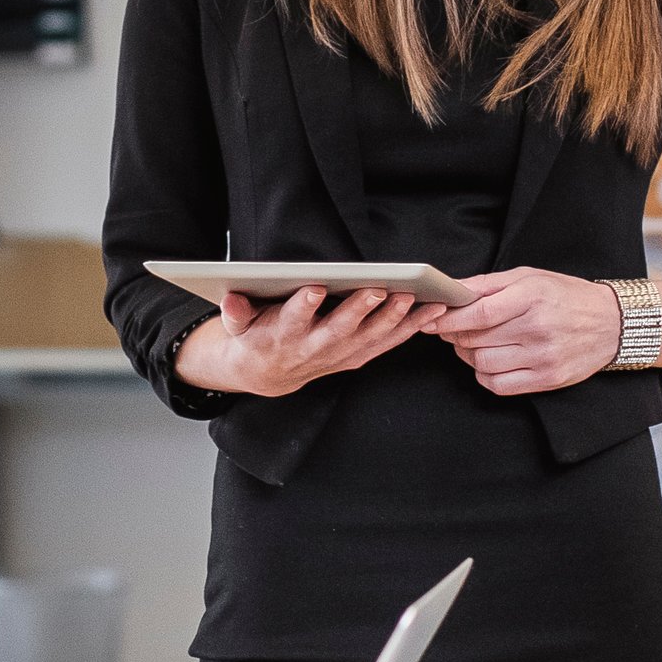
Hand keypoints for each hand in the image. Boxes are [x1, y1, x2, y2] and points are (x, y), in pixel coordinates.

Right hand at [174, 286, 429, 397]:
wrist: (266, 373)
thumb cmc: (255, 336)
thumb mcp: (236, 326)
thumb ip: (234, 312)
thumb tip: (230, 299)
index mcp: (282, 336)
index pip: (292, 320)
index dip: (303, 306)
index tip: (315, 288)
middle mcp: (313, 349)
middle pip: (338, 330)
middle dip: (359, 310)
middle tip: (378, 289)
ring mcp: (338, 356)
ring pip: (369, 338)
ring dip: (393, 319)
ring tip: (415, 297)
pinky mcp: (357, 357)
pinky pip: (386, 344)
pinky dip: (409, 329)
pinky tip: (430, 311)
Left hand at [426, 267, 625, 394]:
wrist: (611, 323)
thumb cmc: (566, 296)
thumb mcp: (529, 278)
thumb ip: (488, 284)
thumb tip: (451, 290)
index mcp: (532, 297)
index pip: (478, 313)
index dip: (449, 319)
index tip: (431, 320)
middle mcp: (538, 328)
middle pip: (476, 340)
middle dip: (455, 335)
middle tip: (453, 329)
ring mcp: (543, 357)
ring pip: (483, 363)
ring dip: (468, 355)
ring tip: (472, 344)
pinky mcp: (547, 379)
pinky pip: (499, 385)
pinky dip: (485, 375)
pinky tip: (489, 362)